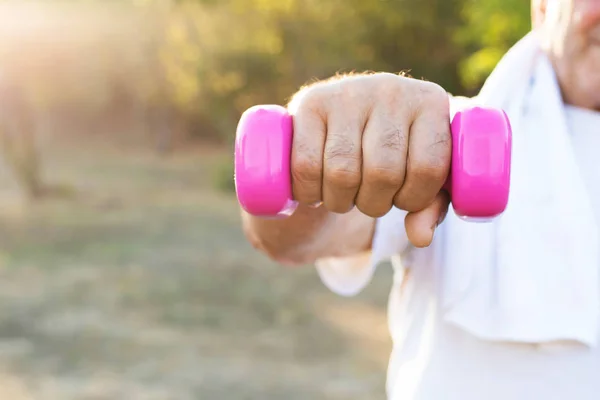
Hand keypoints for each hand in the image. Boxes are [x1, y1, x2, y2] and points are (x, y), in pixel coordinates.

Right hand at [287, 72, 451, 247]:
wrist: (344, 119)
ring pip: (342, 172)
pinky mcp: (310, 102)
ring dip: (341, 201)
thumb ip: (429, 207)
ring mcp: (348, 93)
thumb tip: (421, 238)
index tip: (403, 199)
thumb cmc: (391, 152)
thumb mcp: (418, 175)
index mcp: (430, 102)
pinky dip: (309, 192)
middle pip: (383, 173)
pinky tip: (316, 189)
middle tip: (369, 199)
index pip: (428, 168)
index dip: (414, 199)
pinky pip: (306, 165)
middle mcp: (391, 90)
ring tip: (344, 195)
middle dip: (374, 203)